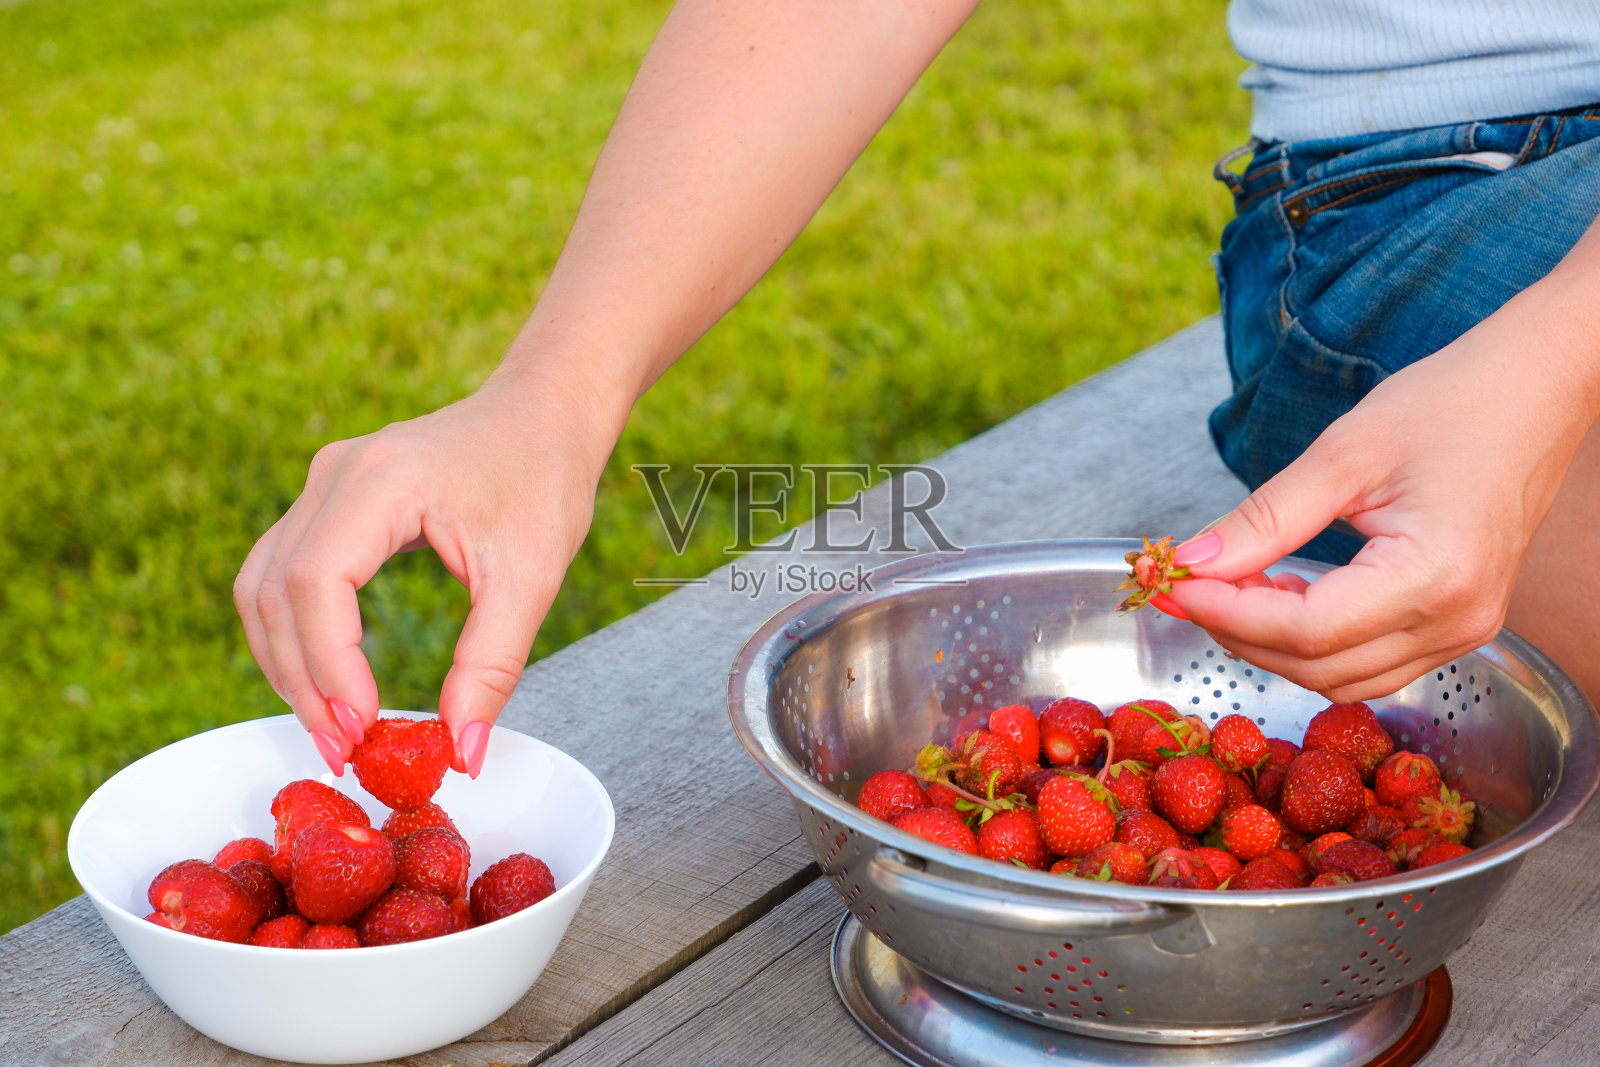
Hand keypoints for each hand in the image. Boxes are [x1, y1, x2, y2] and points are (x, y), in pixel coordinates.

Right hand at [233, 371, 611, 776]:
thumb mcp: (531, 579)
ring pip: (264, 586)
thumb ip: (492, 667)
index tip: (363, 727)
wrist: (544, 413)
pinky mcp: (330, 499)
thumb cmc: (545, 480)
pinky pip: (283, 573)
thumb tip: (465, 754)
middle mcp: (336, 474)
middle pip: (274, 591)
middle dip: (302, 680)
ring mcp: (325, 482)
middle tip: (344, 750)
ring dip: (289, 664)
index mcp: (383, 480)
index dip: (328, 664)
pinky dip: (296, 635)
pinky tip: (329, 684)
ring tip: (335, 730)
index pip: (316, 581)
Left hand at [1160, 293, 1599, 701]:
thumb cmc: (1452, 404)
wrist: (1537, 389)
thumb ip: (1263, 520)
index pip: (1304, 630)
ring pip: (1341, 678)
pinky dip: (1315, 645)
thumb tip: (1193, 561)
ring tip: (1231, 587)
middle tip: (1188, 584)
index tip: (1174, 584)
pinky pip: (1372, 663)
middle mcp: (1457, 620)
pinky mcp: (1460, 623)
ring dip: (1273, 645)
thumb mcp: (1343, 454)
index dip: (1227, 613)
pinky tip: (1282, 595)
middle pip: (1317, 665)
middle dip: (1240, 632)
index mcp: (1433, 576)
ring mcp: (1466, 630)